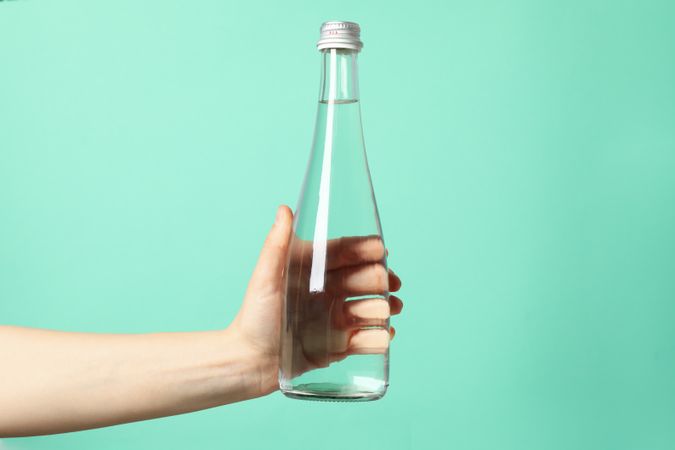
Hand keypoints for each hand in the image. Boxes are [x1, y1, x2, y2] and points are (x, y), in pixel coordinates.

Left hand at [230, 206, 402, 395]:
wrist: (249, 362)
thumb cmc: (253, 317)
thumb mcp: (265, 279)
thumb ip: (276, 245)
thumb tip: (284, 209)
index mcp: (312, 271)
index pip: (344, 254)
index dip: (364, 250)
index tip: (381, 250)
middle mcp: (327, 292)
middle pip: (363, 280)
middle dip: (380, 280)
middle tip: (390, 283)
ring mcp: (335, 319)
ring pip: (369, 309)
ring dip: (383, 308)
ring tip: (390, 310)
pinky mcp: (339, 346)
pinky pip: (366, 339)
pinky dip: (379, 337)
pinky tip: (384, 334)